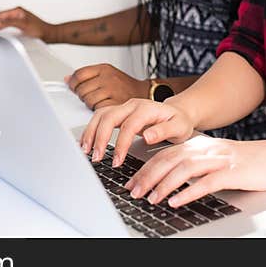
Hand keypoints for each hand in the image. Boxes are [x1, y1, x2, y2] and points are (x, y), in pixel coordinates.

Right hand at [0, 6, 54, 40]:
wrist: (49, 35)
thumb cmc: (40, 30)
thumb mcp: (23, 25)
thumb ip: (9, 23)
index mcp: (17, 10)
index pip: (0, 14)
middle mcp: (17, 13)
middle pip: (0, 17)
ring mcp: (18, 19)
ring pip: (3, 21)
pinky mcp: (19, 24)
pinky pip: (7, 25)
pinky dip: (2, 29)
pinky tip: (2, 33)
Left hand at [65, 64, 148, 109]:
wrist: (145, 93)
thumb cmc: (124, 86)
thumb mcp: (106, 74)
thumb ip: (87, 76)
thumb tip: (67, 79)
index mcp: (104, 69)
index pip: (79, 74)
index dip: (73, 83)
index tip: (73, 87)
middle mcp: (107, 78)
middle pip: (81, 89)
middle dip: (82, 96)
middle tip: (90, 97)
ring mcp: (112, 90)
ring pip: (88, 100)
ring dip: (90, 105)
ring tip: (98, 102)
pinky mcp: (115, 103)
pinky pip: (97, 109)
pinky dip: (98, 111)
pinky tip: (104, 107)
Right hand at [79, 98, 194, 165]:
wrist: (178, 113)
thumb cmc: (179, 122)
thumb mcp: (179, 128)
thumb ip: (163, 132)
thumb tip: (147, 137)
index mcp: (147, 109)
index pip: (128, 125)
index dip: (121, 144)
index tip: (117, 161)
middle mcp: (132, 105)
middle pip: (109, 116)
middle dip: (100, 138)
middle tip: (97, 158)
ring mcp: (124, 108)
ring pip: (101, 115)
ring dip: (91, 132)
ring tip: (86, 151)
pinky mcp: (119, 113)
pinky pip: (100, 117)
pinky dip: (91, 130)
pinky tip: (88, 143)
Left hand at [124, 137, 265, 208]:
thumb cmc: (246, 162)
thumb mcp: (215, 159)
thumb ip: (194, 164)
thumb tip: (170, 178)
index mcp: (198, 145)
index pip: (164, 155)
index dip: (145, 168)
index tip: (131, 182)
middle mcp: (205, 149)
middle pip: (168, 160)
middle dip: (147, 177)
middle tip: (133, 192)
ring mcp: (218, 160)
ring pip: (183, 170)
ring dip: (163, 185)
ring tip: (151, 199)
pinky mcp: (231, 173)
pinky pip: (204, 183)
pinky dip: (187, 192)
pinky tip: (176, 202)